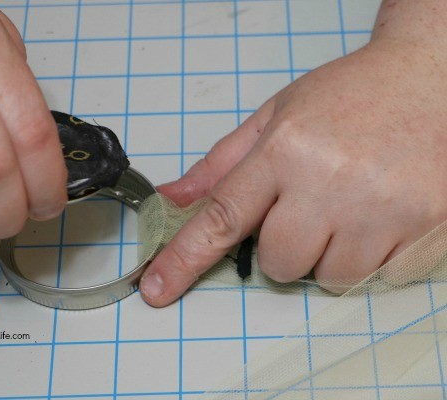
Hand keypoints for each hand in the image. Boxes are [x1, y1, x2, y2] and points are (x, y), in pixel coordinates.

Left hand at [139, 38, 446, 306]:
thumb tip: (173, 201)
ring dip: (327, 254)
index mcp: (285, 150)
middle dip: (282, 247)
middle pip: (278, 262)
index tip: (156, 287)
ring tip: (348, 206)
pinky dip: (368, 255)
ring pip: (326, 277)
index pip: (223, 217)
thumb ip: (222, 165)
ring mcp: (380, 208)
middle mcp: (329, 181)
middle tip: (305, 208)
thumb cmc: (347, 96)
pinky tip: (378, 212)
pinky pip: (374, 276)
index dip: (185, 258)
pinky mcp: (422, 226)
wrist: (431, 80)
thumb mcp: (275, 116)